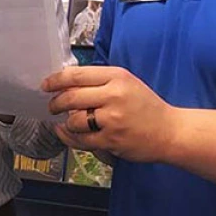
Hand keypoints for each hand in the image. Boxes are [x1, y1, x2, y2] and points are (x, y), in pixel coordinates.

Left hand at [43, 66, 177, 162]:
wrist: (169, 131)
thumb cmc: (146, 106)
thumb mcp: (127, 83)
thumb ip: (100, 82)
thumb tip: (66, 85)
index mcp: (117, 76)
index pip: (77, 75)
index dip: (56, 80)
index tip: (46, 85)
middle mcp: (114, 95)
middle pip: (71, 97)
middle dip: (55, 103)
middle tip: (52, 106)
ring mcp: (112, 119)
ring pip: (74, 120)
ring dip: (67, 122)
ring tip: (69, 121)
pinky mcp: (111, 140)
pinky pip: (81, 140)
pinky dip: (69, 137)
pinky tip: (66, 133)